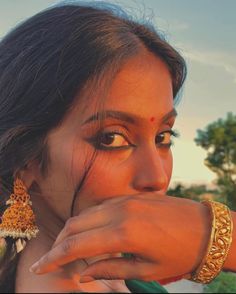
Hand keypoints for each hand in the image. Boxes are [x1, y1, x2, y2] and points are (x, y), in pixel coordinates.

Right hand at [29, 193, 210, 282]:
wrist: (206, 228)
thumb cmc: (180, 254)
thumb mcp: (146, 269)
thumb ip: (111, 270)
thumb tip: (84, 273)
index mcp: (123, 234)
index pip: (76, 246)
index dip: (55, 258)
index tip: (41, 268)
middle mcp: (120, 211)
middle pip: (75, 225)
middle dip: (59, 243)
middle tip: (54, 258)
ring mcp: (126, 200)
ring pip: (86, 213)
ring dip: (73, 230)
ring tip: (70, 247)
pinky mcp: (131, 197)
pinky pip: (101, 206)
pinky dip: (90, 219)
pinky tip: (91, 231)